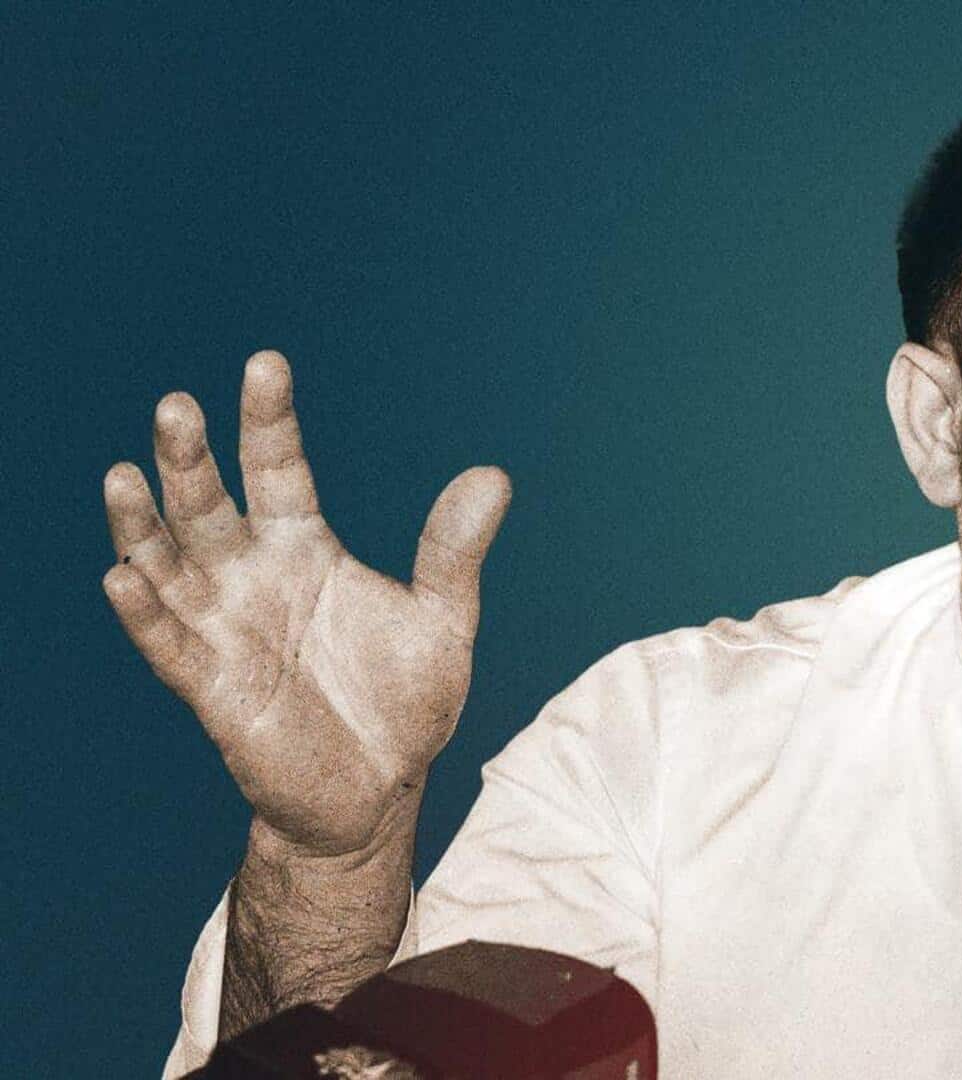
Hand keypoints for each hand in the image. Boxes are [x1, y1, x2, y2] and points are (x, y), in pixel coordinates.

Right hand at [103, 351, 510, 857]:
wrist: (383, 789)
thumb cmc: (405, 699)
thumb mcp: (443, 618)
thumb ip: (454, 550)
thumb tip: (494, 476)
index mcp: (304, 548)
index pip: (277, 469)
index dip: (269, 420)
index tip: (266, 364)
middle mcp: (252, 577)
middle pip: (209, 505)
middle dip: (190, 459)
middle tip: (177, 405)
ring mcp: (225, 629)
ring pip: (167, 564)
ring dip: (142, 523)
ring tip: (125, 474)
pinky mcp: (212, 686)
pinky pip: (167, 643)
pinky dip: (143, 612)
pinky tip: (123, 575)